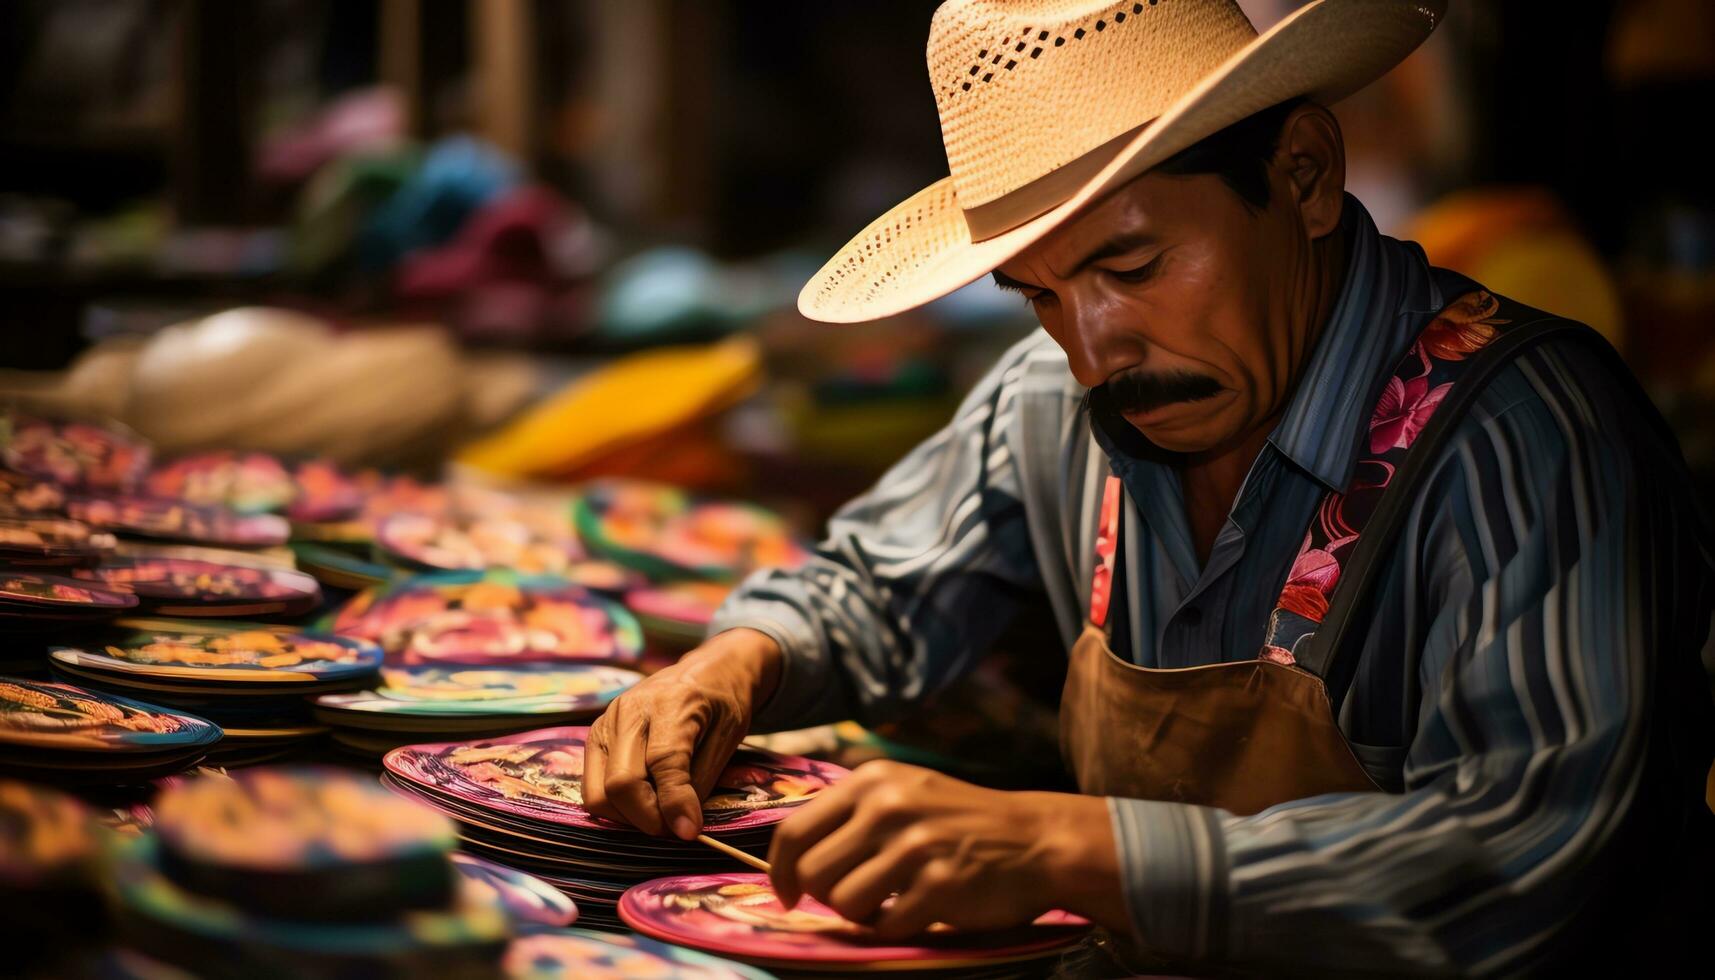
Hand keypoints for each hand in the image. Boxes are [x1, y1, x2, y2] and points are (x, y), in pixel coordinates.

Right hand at [583, 627, 781, 838]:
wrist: (706, 671)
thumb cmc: (723, 704)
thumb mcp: (728, 738)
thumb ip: (701, 781)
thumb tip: (680, 826)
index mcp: (671, 702)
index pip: (663, 762)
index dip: (675, 804)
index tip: (690, 832)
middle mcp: (629, 709)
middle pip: (621, 783)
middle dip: (648, 819)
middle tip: (676, 827)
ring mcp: (606, 722)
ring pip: (599, 792)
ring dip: (629, 817)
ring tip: (661, 813)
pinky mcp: (595, 736)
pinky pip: (593, 786)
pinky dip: (616, 806)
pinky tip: (645, 800)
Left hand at [767, 761, 1127, 939]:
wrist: (1034, 839)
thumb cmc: (959, 821)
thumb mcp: (902, 792)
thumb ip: (851, 814)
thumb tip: (790, 858)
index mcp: (871, 780)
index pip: (793, 831)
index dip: (779, 872)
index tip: (786, 894)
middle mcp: (888, 805)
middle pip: (811, 873)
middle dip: (824, 896)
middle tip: (854, 897)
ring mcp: (915, 844)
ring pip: (843, 903)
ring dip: (860, 915)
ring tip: (888, 901)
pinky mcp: (941, 884)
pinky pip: (886, 925)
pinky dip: (896, 927)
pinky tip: (917, 909)